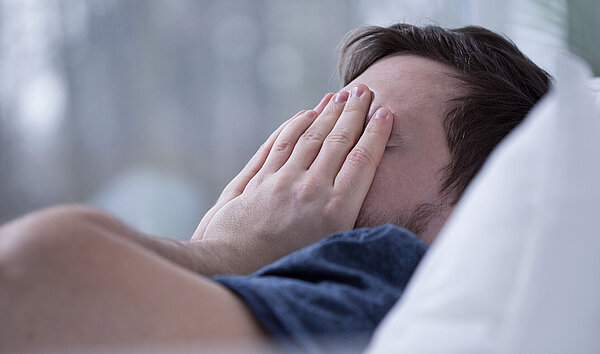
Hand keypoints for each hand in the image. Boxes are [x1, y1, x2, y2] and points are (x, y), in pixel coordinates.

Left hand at [195, 85, 392, 272]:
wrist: (230, 269)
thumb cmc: (282, 269)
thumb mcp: (326, 252)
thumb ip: (344, 220)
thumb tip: (361, 196)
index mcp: (334, 212)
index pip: (361, 161)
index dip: (375, 134)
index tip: (384, 113)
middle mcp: (310, 190)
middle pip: (337, 141)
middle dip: (352, 113)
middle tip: (363, 91)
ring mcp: (281, 181)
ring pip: (309, 137)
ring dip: (325, 113)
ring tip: (338, 95)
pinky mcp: (258, 180)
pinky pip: (279, 144)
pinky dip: (293, 125)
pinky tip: (304, 114)